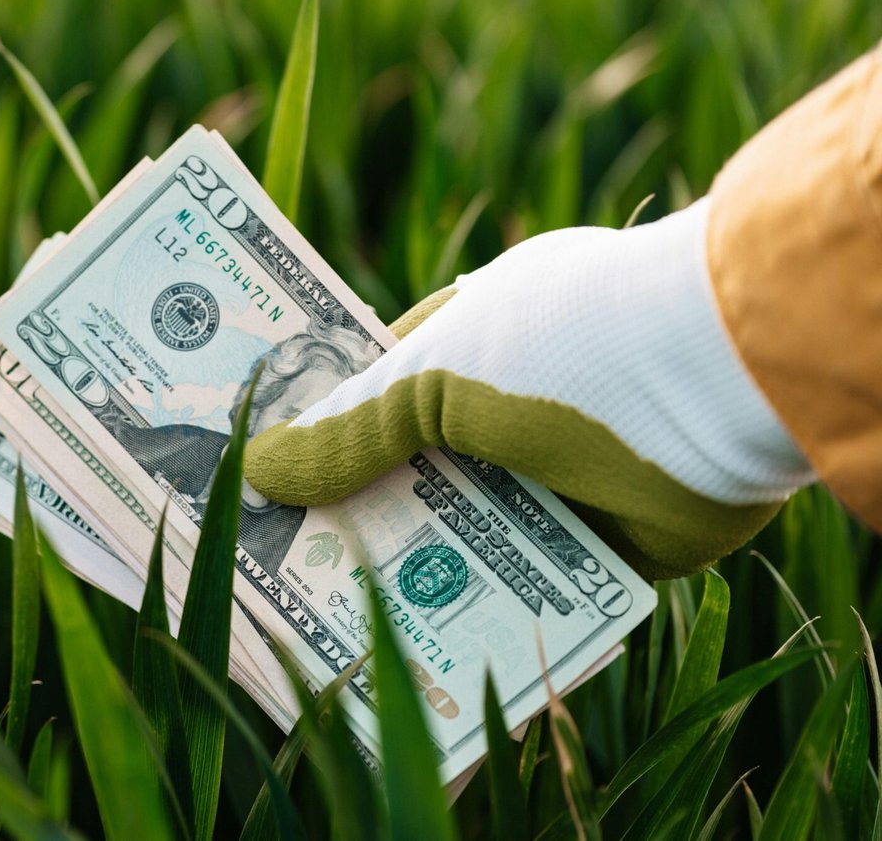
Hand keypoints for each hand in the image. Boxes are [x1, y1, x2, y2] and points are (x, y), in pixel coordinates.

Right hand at [243, 199, 813, 579]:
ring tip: (332, 616)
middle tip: (283, 557)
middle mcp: (525, 397)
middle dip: (362, 504)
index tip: (266, 468)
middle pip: (423, 461)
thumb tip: (256, 470)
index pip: (386, 379)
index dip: (326, 421)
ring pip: (472, 526)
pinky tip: (422, 645)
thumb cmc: (565, 343)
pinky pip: (534, 581)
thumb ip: (347, 432)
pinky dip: (490, 607)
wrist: (717, 388)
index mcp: (484, 329)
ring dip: (419, 563)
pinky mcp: (611, 538)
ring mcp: (569, 467)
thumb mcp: (431, 378)